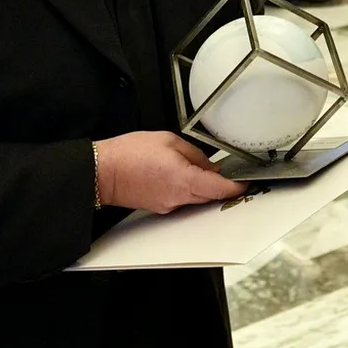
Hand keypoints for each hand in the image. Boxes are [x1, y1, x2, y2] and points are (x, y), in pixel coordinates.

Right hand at [95, 131, 245, 214]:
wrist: (100, 172)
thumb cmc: (128, 153)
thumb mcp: (169, 141)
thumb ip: (195, 154)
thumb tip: (210, 165)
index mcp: (184, 180)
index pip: (220, 188)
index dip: (237, 185)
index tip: (247, 181)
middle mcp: (178, 197)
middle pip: (211, 195)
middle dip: (222, 185)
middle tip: (231, 173)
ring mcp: (168, 205)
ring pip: (197, 197)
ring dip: (204, 185)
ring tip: (198, 168)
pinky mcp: (159, 206)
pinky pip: (182, 198)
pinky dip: (187, 188)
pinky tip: (180, 175)